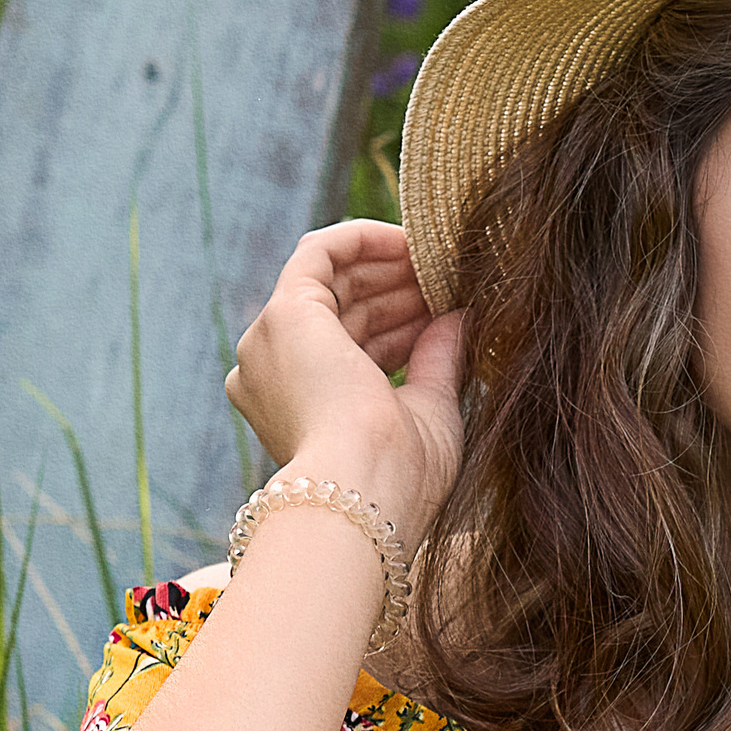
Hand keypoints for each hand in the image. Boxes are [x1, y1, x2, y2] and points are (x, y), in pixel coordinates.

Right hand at [225, 221, 464, 544]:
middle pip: (343, 314)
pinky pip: (319, 252)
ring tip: (445, 265)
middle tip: (453, 283)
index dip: (403, 325)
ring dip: (390, 268)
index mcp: (300, 411)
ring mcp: (271, 344)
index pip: (355, 350)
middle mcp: (274, 375)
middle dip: (401, 293)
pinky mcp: (283, 313)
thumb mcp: (428, 413)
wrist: (363, 491)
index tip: (447, 311)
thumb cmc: (399, 476)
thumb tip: (459, 317)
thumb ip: (437, 362)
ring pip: (333, 282)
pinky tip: (410, 241)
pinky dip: (363, 239)